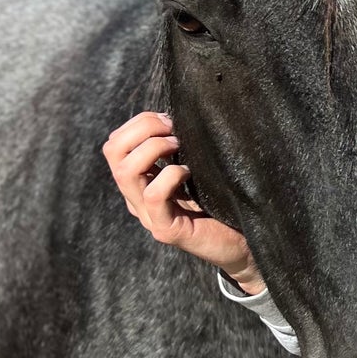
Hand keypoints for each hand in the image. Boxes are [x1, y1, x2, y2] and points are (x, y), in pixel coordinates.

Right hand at [102, 111, 262, 290]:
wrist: (244, 244)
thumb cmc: (223, 201)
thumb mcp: (196, 166)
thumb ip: (180, 147)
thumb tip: (178, 114)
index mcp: (140, 180)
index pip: (116, 142)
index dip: (141, 122)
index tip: (172, 121)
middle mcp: (137, 197)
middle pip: (112, 150)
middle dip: (143, 128)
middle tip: (175, 131)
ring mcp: (148, 215)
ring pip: (125, 171)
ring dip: (154, 148)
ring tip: (180, 148)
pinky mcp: (166, 230)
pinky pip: (154, 195)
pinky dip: (170, 176)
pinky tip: (189, 173)